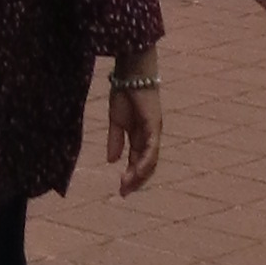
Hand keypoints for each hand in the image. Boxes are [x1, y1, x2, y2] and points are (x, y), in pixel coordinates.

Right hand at [105, 66, 161, 194]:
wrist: (130, 72)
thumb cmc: (124, 91)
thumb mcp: (115, 120)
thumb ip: (114, 140)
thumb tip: (111, 161)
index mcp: (140, 135)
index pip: (138, 161)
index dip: (131, 176)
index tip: (121, 189)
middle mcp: (150, 136)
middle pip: (147, 165)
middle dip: (136, 181)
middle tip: (123, 193)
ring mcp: (154, 132)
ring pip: (150, 161)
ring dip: (139, 176)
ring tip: (127, 186)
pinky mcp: (154, 126)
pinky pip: (151, 149)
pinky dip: (144, 162)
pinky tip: (135, 172)